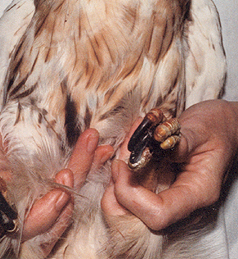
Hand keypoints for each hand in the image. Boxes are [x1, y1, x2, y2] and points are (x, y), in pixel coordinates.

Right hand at [0, 100, 112, 255]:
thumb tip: (9, 187)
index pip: (16, 227)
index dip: (41, 216)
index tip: (60, 193)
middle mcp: (6, 209)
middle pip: (45, 215)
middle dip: (69, 191)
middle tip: (80, 165)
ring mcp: (25, 193)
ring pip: (60, 195)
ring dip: (82, 170)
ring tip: (96, 146)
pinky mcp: (38, 178)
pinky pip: (62, 176)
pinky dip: (83, 162)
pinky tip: (99, 149)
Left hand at [102, 100, 237, 229]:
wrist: (224, 125)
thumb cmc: (217, 126)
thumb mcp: (200, 129)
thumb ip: (178, 139)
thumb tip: (154, 143)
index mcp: (197, 193)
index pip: (158, 214)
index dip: (132, 196)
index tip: (121, 166)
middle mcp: (181, 199)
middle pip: (139, 216)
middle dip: (119, 189)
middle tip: (117, 159)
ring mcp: (169, 192)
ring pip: (131, 201)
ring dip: (120, 173)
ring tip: (128, 141)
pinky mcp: (160, 182)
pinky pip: (134, 182)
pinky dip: (126, 164)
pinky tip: (132, 139)